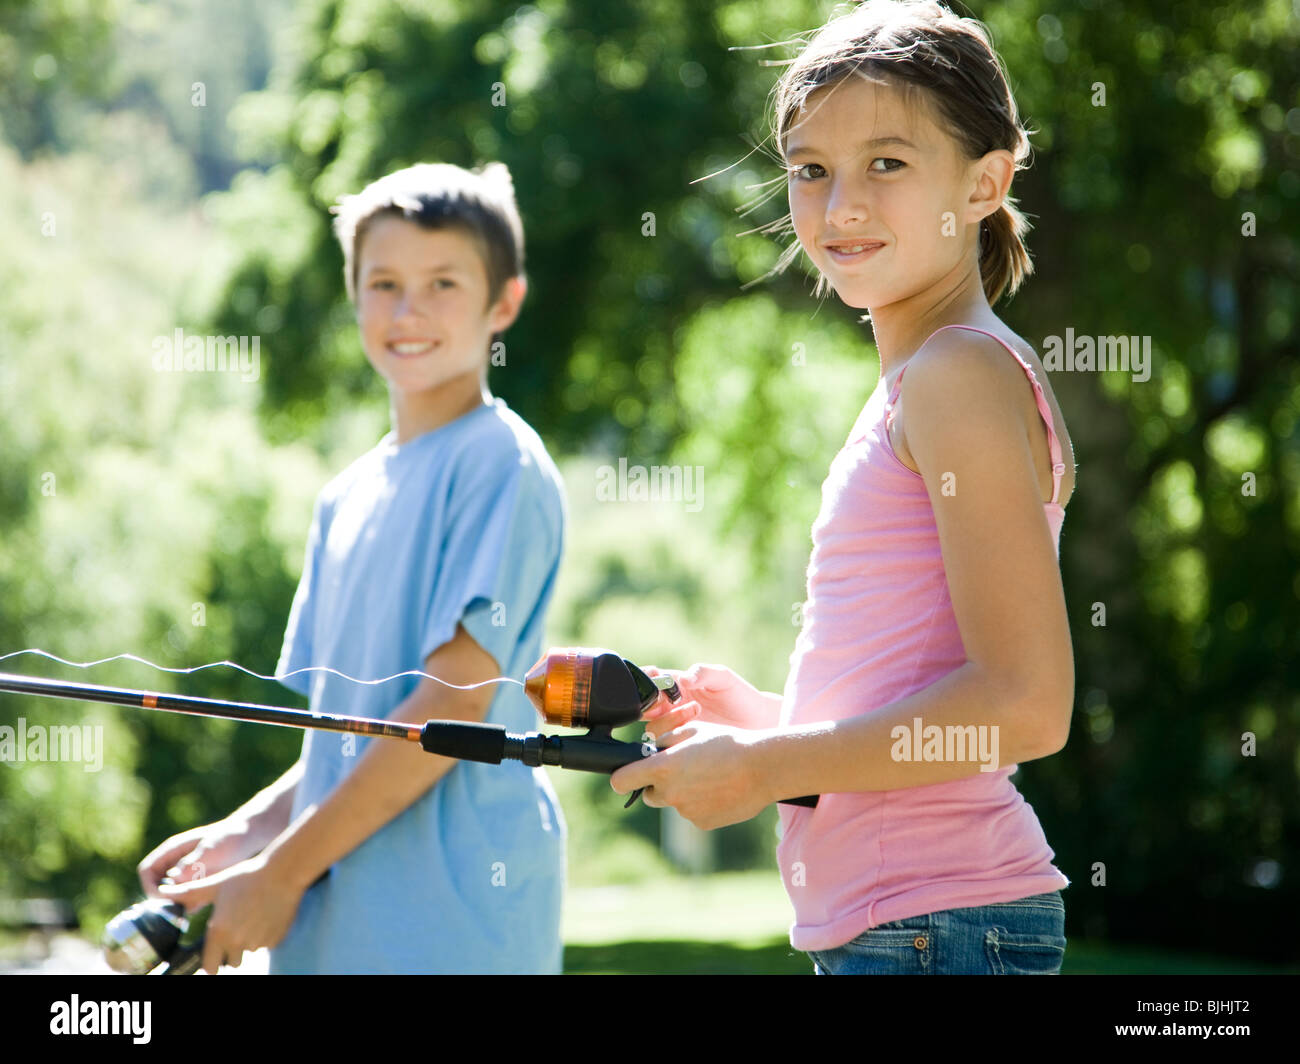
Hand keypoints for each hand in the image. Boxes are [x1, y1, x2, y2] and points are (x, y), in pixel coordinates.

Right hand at [137, 818, 260, 897]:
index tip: (164, 897)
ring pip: (169, 897)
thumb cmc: (231, 836)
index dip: (150, 886)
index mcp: (172, 850)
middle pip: (155, 888)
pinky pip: (185, 902)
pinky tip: (205, 906)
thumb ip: (193, 862)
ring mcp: (184, 876)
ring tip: (197, 907)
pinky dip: (190, 908)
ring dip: (177, 906)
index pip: (147, 871)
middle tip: (182, 909)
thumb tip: (174, 878)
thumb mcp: (212, 847)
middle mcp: (175, 864)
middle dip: (163, 900)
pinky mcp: (196, 886)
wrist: (251, 837)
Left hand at [158, 853, 304, 973]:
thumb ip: (189, 893)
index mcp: (219, 932)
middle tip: (233, 931)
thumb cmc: (246, 877)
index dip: (210, 963)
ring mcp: (258, 943)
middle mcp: (238, 942)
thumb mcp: (216, 885)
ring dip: (247, 943)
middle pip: (230, 963)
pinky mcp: (276, 940)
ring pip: (248, 952)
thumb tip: (163, 891)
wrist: (283, 873)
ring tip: (251, 918)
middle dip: (229, 953)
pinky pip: (265, 945)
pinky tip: (265, 917)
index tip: (212, 954)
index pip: (209, 967)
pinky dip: (263, 937)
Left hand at [611, 719, 773, 829]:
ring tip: (709, 777)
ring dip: (683, 793)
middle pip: (648, 794)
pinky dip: (701, 804)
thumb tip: (652, 750)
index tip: (627, 775)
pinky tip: (720, 790)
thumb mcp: (692, 730)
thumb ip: (665, 741)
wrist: (762, 768)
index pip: (621, 781)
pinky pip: (693, 813)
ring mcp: (686, 811)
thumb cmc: (727, 742)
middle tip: (681, 770)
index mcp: (662, 768)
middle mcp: (670, 793)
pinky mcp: (702, 823)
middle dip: (657, 784)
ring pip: (674, 803)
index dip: (622, 777)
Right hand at [640, 664, 777, 741]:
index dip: (646, 681)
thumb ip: (702, 673)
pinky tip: (692, 730)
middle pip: (645, 707)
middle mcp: (672, 707)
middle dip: (650, 704)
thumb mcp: (722, 678)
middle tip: (668, 701)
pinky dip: (672, 739)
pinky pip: (666, 746)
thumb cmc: (740, 696)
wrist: (758, 724)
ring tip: (696, 710)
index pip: (651, 682)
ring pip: (653, 727)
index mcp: (677, 686)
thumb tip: (682, 678)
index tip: (655, 681)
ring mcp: (677, 729)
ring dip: (669, 718)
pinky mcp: (684, 747)